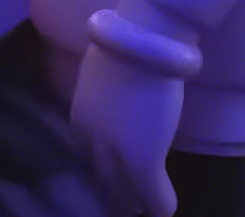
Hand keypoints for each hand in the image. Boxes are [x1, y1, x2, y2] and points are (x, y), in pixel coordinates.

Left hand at [71, 43, 183, 215]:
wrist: (142, 44)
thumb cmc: (125, 47)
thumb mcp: (101, 76)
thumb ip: (102, 99)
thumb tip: (116, 101)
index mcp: (80, 119)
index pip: (86, 154)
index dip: (103, 163)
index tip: (112, 171)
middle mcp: (90, 142)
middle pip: (100, 177)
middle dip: (112, 190)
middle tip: (124, 201)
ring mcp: (115, 154)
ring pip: (122, 190)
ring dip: (133, 200)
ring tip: (142, 208)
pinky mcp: (142, 162)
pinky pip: (152, 193)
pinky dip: (160, 203)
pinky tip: (165, 210)